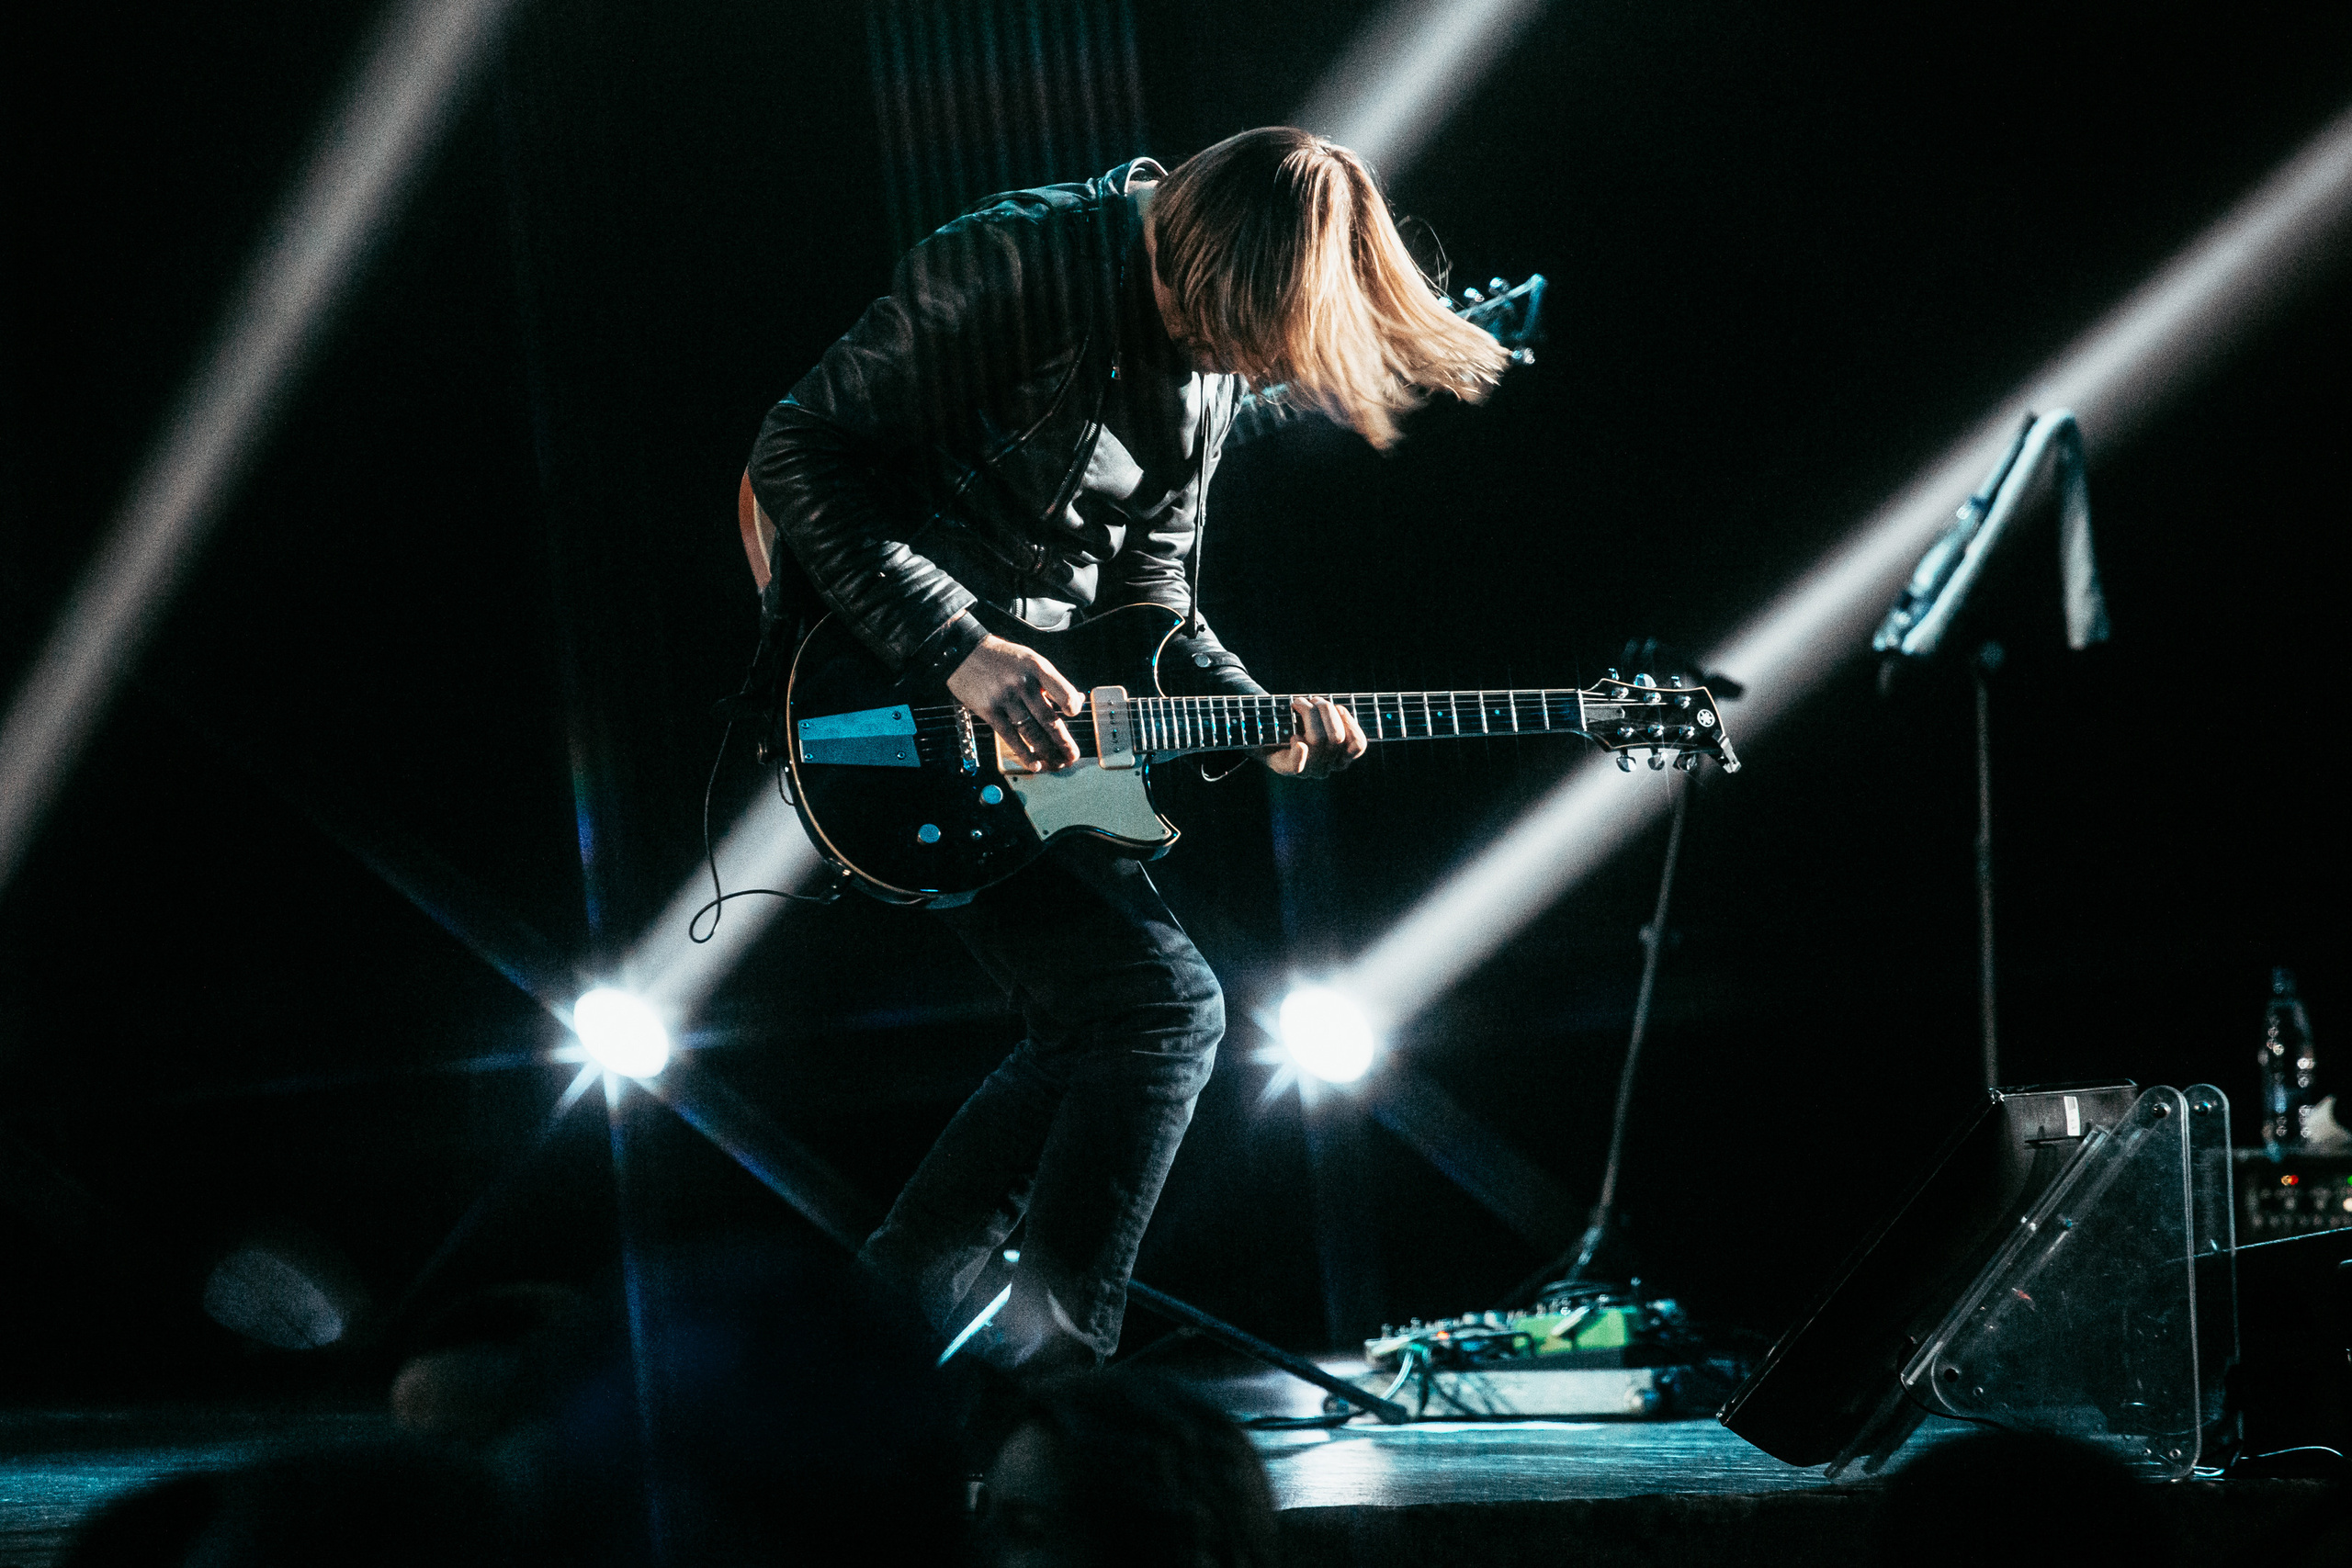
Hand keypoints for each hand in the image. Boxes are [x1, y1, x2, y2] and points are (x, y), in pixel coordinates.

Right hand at [948, 634, 1083, 771]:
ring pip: (1030, 731)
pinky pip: (1010, 736)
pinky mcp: (988, 711)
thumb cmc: (1003, 658)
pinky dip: (1024, 752)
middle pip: (1047, 718)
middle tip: (1073, 755)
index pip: (1062, 691)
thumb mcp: (1030, 660)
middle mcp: (1021, 683)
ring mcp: (1004, 698)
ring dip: (1047, 751)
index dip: (1072, 705)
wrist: (963, 653)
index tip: (1074, 715)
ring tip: (1058, 763)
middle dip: (1063, 741)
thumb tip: (1077, 700)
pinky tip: (1035, 763)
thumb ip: (1052, 681)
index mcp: (1036, 667)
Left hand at [1259, 695, 1366, 778]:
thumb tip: (1337, 711)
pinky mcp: (1286, 768)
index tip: (1339, 707)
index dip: (1351, 724)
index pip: (1358, 745)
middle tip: (1313, 699)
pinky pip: (1297, 765)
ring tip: (1298, 703)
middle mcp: (1326, 766)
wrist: (1262, 735)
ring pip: (1318, 740)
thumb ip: (1331, 717)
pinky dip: (1299, 752)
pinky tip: (1295, 738)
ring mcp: (1307, 769)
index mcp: (1339, 758)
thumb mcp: (1318, 719)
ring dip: (1309, 713)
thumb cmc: (1294, 724)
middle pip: (1337, 737)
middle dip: (1326, 711)